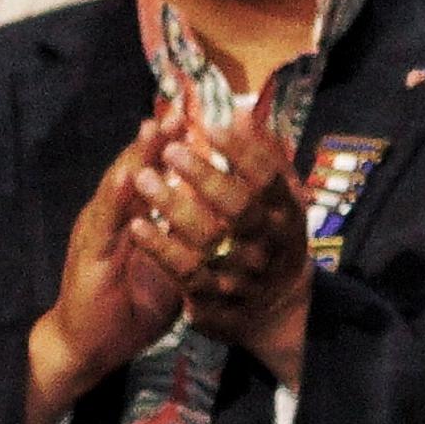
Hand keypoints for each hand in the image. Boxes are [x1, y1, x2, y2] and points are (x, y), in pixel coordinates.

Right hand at [26, 110, 190, 423]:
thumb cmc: (132, 304)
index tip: (199, 117)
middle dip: (158, 139)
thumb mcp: (170, 263)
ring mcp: (98, 231)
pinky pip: (105, 222)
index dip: (175, 147)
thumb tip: (223, 215)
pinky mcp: (88, 253)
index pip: (155, 173)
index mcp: (134, 217)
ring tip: (154, 126)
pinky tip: (128, 176)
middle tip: (180, 106)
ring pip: (119, 186)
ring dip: (136, 156)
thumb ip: (188, 236)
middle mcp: (114, 216)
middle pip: (136, 168)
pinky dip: (117, 197)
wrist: (89, 343)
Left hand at [132, 98, 314, 386]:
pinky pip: (185, 273)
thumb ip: (264, 158)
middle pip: (239, 207)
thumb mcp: (281, 201)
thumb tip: (239, 112)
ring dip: (173, 207)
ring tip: (144, 178)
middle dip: (203, 176)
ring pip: (207, 241)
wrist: (275, 311)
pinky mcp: (216, 299)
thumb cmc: (271, 239)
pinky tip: (137, 225)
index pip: (269, 178)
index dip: (242, 151)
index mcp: (286, 215)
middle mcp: (268, 245)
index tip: (211, 126)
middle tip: (171, 149)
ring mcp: (242, 275)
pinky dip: (160, 248)